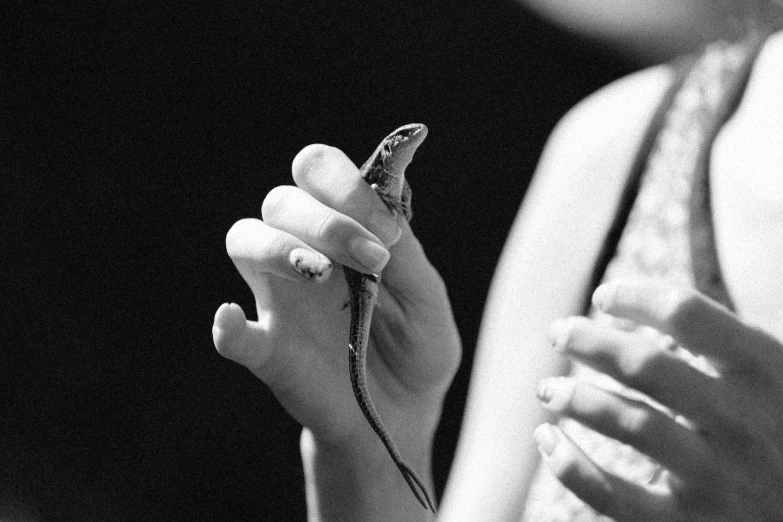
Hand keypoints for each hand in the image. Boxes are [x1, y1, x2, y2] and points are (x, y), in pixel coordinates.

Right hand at [212, 142, 459, 455]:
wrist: (403, 414)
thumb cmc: (415, 345)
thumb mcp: (426, 298)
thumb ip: (405, 251)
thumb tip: (386, 198)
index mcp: (342, 229)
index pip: (318, 172)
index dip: (346, 186)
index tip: (389, 230)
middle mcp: (304, 251)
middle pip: (282, 201)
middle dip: (328, 220)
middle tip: (374, 259)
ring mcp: (281, 299)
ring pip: (245, 240)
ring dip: (277, 247)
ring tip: (319, 272)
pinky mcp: (269, 351)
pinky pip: (233, 334)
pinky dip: (227, 327)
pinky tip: (231, 321)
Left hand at [534, 279, 782, 520]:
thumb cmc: (781, 435)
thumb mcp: (776, 381)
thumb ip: (724, 346)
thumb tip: (640, 302)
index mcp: (765, 373)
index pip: (687, 312)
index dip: (635, 297)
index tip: (603, 297)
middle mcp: (741, 422)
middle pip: (645, 364)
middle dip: (589, 341)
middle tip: (558, 332)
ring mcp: (717, 477)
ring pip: (628, 423)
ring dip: (575, 398)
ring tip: (548, 389)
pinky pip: (613, 496)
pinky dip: (570, 466)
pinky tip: (548, 439)